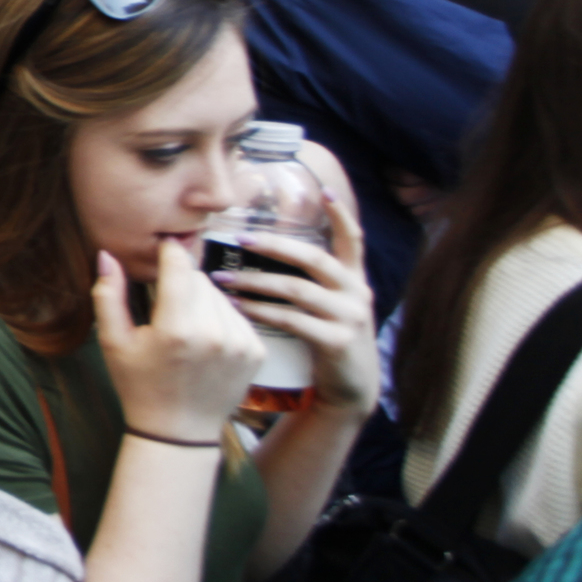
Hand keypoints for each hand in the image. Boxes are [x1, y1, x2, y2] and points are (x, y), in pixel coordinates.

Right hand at [93, 238, 262, 439]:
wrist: (179, 432)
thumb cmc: (141, 386)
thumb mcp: (114, 342)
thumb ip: (108, 295)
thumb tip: (106, 254)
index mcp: (176, 329)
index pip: (179, 265)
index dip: (168, 252)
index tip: (162, 249)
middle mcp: (214, 333)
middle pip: (199, 278)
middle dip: (182, 282)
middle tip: (166, 304)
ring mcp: (241, 342)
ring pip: (219, 295)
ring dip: (202, 299)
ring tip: (185, 325)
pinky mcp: (256, 350)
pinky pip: (236, 315)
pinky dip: (220, 318)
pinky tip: (204, 339)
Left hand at [210, 173, 379, 417]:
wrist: (351, 390)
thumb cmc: (328, 340)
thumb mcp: (328, 306)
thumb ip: (310, 281)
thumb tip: (266, 252)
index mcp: (355, 279)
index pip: (354, 240)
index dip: (341, 216)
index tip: (326, 192)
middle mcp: (357, 293)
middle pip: (315, 258)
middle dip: (275, 245)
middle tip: (239, 237)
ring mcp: (350, 317)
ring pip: (298, 289)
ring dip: (256, 281)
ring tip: (223, 277)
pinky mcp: (337, 341)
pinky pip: (293, 320)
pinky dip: (262, 311)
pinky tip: (239, 307)